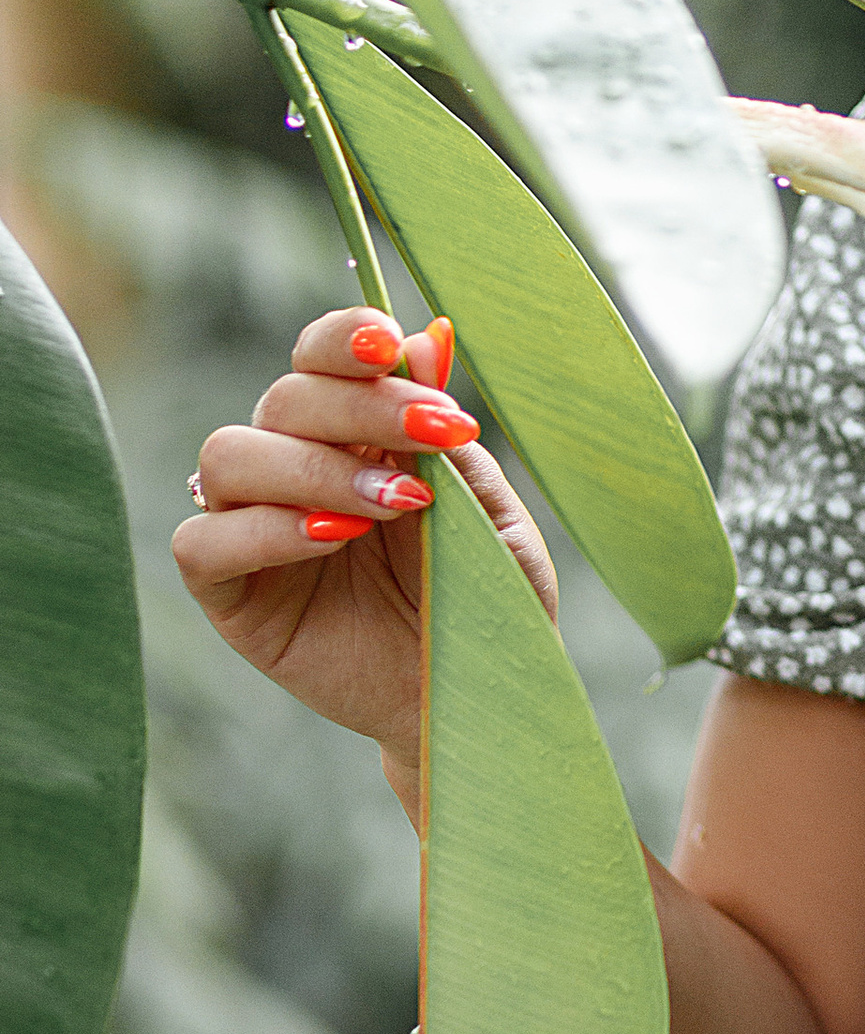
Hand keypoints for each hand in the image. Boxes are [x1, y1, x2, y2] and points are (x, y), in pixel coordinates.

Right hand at [172, 308, 556, 797]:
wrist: (474, 696)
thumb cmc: (485, 601)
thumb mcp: (490, 515)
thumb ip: (449, 438)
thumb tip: (425, 337)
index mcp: (354, 435)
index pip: (320, 358)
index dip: (341, 338)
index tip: (388, 344)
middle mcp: (293, 468)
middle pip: (282, 396)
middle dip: (360, 405)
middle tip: (435, 433)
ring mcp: (253, 529)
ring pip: (229, 456)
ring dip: (315, 467)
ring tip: (396, 505)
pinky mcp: (231, 595)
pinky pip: (204, 542)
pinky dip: (266, 529)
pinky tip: (336, 539)